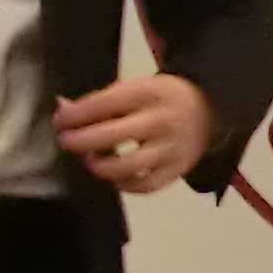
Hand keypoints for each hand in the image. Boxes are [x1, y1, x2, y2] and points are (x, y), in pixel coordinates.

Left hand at [55, 74, 212, 194]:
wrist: (212, 111)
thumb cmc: (164, 97)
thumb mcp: (138, 87)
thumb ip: (102, 100)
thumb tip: (64, 110)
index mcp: (149, 92)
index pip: (105, 104)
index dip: (76, 115)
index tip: (60, 120)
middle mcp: (160, 121)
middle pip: (112, 135)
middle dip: (81, 140)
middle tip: (66, 141)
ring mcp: (170, 149)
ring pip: (127, 166)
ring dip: (100, 166)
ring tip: (89, 159)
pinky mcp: (177, 170)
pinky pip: (145, 186)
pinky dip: (124, 184)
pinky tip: (114, 175)